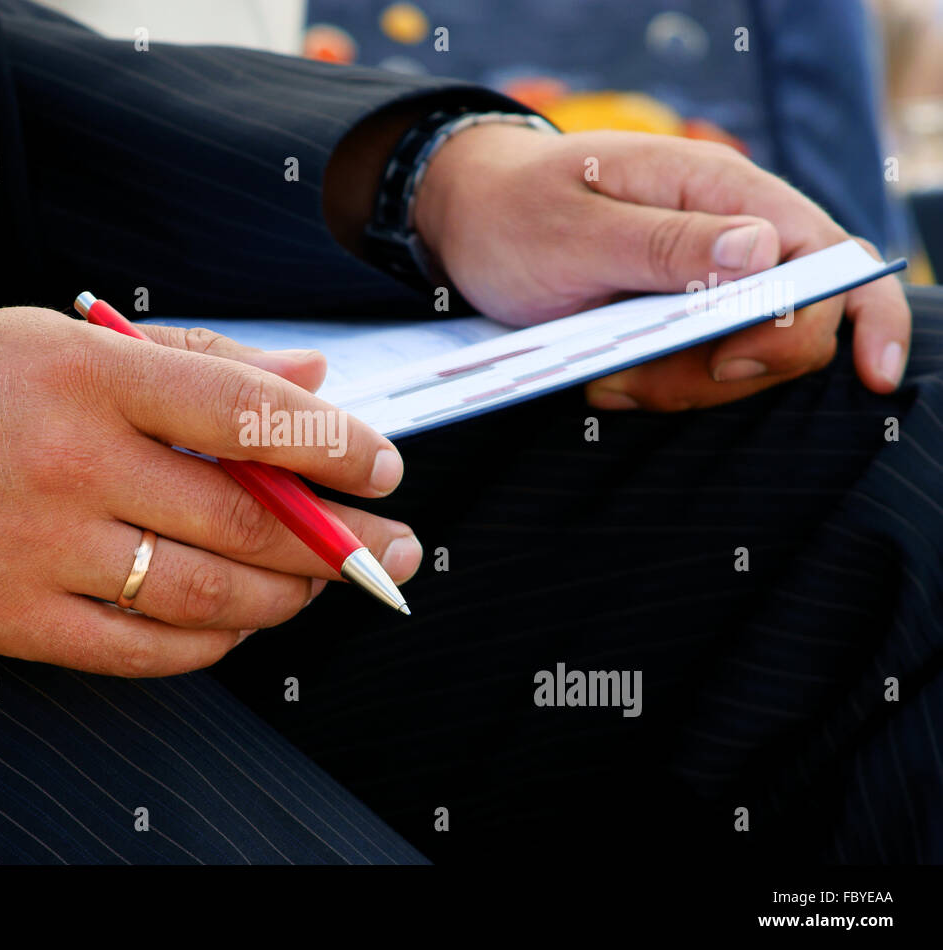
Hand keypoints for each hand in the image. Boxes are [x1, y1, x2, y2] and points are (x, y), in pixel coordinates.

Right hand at [0, 308, 420, 675]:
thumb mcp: (69, 340)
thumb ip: (199, 361)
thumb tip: (313, 385)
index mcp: (92, 375)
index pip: (246, 413)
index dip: (336, 445)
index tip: (386, 466)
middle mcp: (72, 462)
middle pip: (244, 518)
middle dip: (342, 541)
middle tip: (396, 551)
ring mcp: (40, 549)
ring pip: (207, 593)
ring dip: (286, 596)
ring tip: (321, 584)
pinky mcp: (12, 619)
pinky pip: (144, 650)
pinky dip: (212, 641)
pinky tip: (240, 620)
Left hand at [414, 126, 909, 410]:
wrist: (466, 218)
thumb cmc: (513, 211)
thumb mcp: (571, 230)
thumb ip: (663, 242)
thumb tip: (763, 252)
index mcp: (721, 190)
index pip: (828, 252)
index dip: (853, 316)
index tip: (820, 375)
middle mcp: (731, 232)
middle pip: (794, 322)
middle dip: (725, 372)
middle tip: (631, 382)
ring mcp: (708, 278)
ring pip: (745, 358)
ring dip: (681, 387)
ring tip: (601, 379)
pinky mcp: (679, 315)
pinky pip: (701, 367)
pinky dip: (661, 389)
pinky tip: (605, 383)